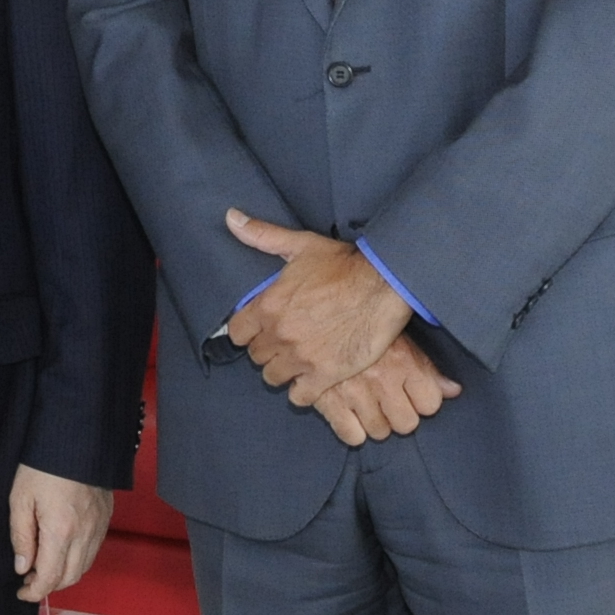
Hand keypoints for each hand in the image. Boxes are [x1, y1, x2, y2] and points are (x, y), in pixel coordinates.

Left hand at [8, 465, 114, 601]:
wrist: (75, 438)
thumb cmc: (43, 464)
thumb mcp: (20, 499)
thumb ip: (21, 537)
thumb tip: (23, 567)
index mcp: (61, 531)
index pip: (50, 578)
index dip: (33, 592)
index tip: (22, 591)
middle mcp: (85, 534)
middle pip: (69, 578)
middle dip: (49, 585)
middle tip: (29, 577)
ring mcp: (99, 526)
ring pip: (84, 567)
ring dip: (64, 574)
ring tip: (45, 563)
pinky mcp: (105, 517)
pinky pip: (94, 550)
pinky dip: (78, 558)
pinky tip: (63, 548)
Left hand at [225, 210, 410, 406]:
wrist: (383, 286)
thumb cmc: (343, 264)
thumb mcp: (300, 245)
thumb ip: (262, 235)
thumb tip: (231, 218)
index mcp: (269, 305)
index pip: (236, 333)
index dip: (247, 332)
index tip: (260, 328)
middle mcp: (280, 334)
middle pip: (256, 356)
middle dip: (267, 349)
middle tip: (284, 342)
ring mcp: (301, 357)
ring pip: (273, 377)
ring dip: (282, 370)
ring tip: (297, 359)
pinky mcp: (325, 375)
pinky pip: (299, 396)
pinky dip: (303, 390)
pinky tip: (312, 378)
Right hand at [310, 335, 462, 446]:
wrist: (316, 307)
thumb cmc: (363, 321)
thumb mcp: (400, 336)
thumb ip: (427, 367)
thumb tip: (454, 391)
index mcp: (404, 360)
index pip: (431, 404)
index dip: (421, 399)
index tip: (410, 391)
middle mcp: (382, 379)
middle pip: (407, 424)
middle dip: (398, 414)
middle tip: (386, 398)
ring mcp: (354, 392)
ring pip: (380, 432)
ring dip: (374, 421)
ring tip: (366, 402)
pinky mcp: (327, 401)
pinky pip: (351, 436)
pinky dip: (351, 429)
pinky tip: (348, 411)